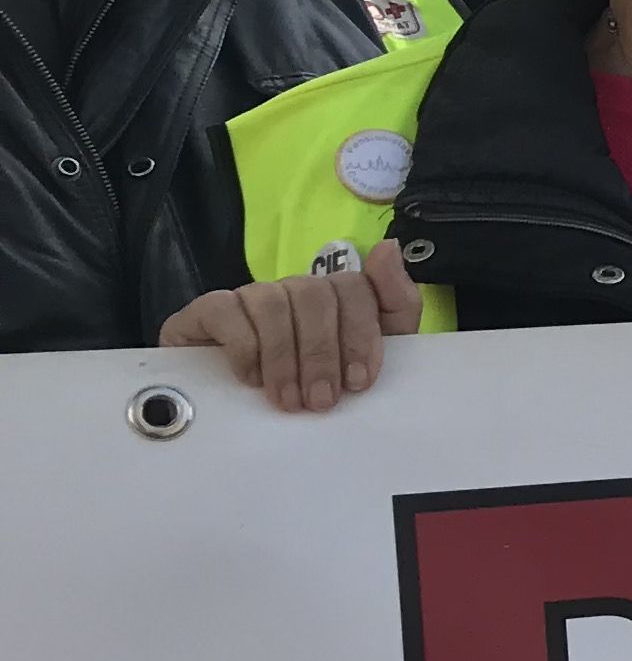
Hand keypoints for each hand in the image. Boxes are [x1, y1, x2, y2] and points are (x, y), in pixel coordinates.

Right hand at [159, 245, 418, 410]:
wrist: (238, 414)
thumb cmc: (312, 387)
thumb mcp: (368, 358)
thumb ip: (394, 305)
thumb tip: (388, 246)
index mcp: (337, 298)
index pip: (356, 288)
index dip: (361, 335)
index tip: (359, 382)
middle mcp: (295, 290)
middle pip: (315, 296)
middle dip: (322, 354)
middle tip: (321, 401)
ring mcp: (252, 296)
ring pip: (273, 304)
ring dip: (284, 358)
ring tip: (289, 400)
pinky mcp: (209, 310)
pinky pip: (226, 312)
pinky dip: (244, 348)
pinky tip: (252, 379)